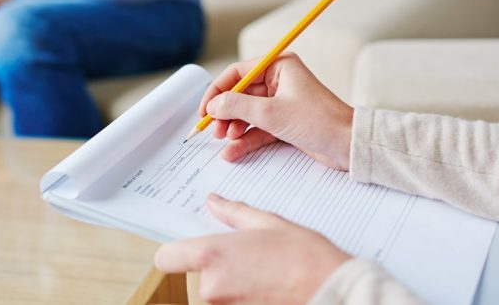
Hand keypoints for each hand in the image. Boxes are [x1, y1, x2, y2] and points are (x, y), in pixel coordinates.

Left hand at [155, 194, 349, 304]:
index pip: (167, 258)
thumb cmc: (304, 256)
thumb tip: (214, 202)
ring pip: (216, 292)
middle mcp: (212, 287)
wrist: (331, 291)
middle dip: (217, 267)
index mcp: (213, 255)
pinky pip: (231, 304)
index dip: (176, 252)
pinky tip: (267, 287)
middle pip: (196, 275)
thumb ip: (235, 212)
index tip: (190, 249)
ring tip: (263, 273)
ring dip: (232, 284)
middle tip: (249, 257)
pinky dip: (244, 297)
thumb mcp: (269, 223)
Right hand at [199, 53, 353, 169]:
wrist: (348, 145)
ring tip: (224, 141)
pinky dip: (246, 139)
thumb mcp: (271, 113)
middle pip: (240, 94)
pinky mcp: (285, 122)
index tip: (204, 110)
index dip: (217, 91)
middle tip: (214, 130)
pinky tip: (233, 152)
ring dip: (234, 128)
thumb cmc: (318, 121)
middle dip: (225, 113)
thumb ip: (237, 106)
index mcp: (279, 66)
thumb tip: (213, 105)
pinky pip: (258, 128)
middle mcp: (280, 81)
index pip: (237, 73)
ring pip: (248, 113)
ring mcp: (282, 103)